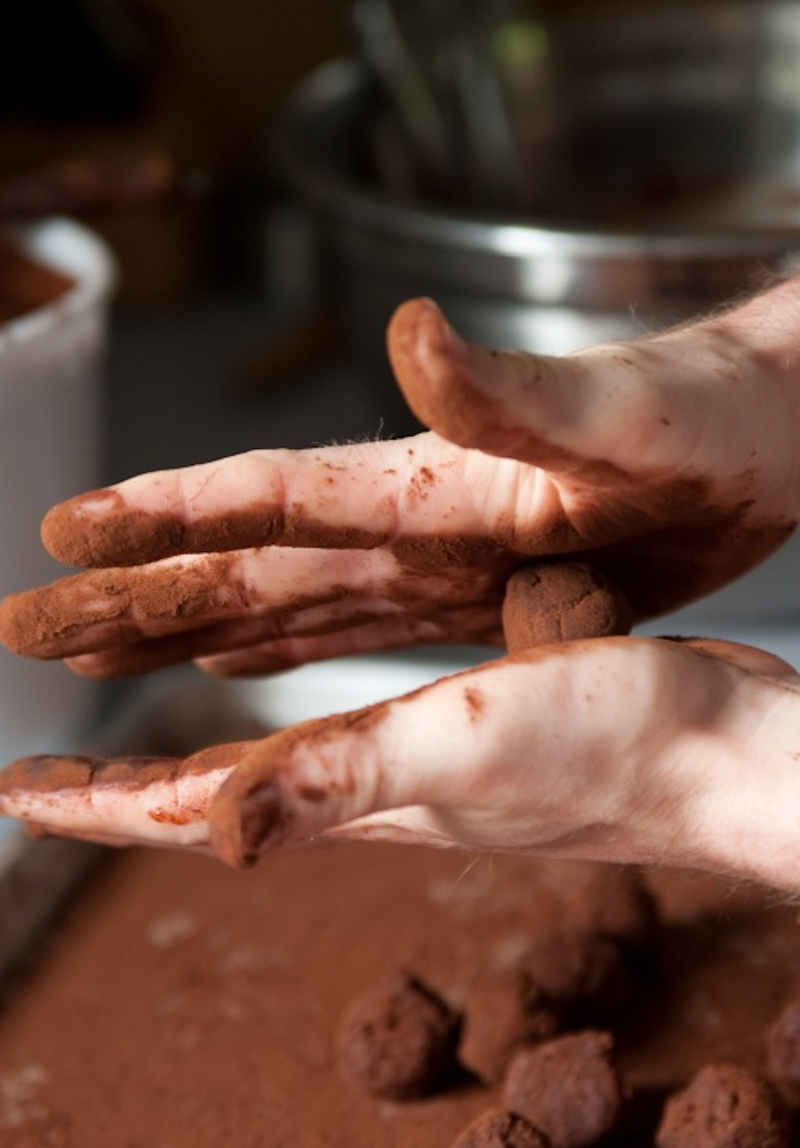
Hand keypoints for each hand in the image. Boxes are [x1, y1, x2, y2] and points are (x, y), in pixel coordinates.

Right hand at [1, 282, 799, 677]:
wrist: (769, 433)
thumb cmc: (707, 418)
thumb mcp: (618, 417)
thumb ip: (515, 390)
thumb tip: (409, 332)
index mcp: (432, 479)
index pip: (271, 497)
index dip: (166, 516)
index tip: (63, 529)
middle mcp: (411, 520)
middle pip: (246, 563)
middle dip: (133, 594)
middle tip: (26, 620)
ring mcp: (436, 559)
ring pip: (283, 601)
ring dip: (186, 627)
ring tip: (101, 648)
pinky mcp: (474, 589)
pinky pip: (354, 627)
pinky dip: (284, 648)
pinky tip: (236, 663)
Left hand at [3, 636, 799, 891]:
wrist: (722, 748)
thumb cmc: (616, 744)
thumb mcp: (470, 744)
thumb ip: (345, 775)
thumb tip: (210, 828)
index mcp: (355, 796)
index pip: (186, 812)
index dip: (91, 807)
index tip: (9, 795)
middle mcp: (374, 794)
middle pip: (211, 804)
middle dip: (119, 797)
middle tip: (42, 783)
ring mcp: (420, 771)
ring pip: (271, 771)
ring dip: (194, 765)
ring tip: (137, 754)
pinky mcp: (465, 736)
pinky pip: (340, 736)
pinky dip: (286, 725)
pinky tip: (285, 704)